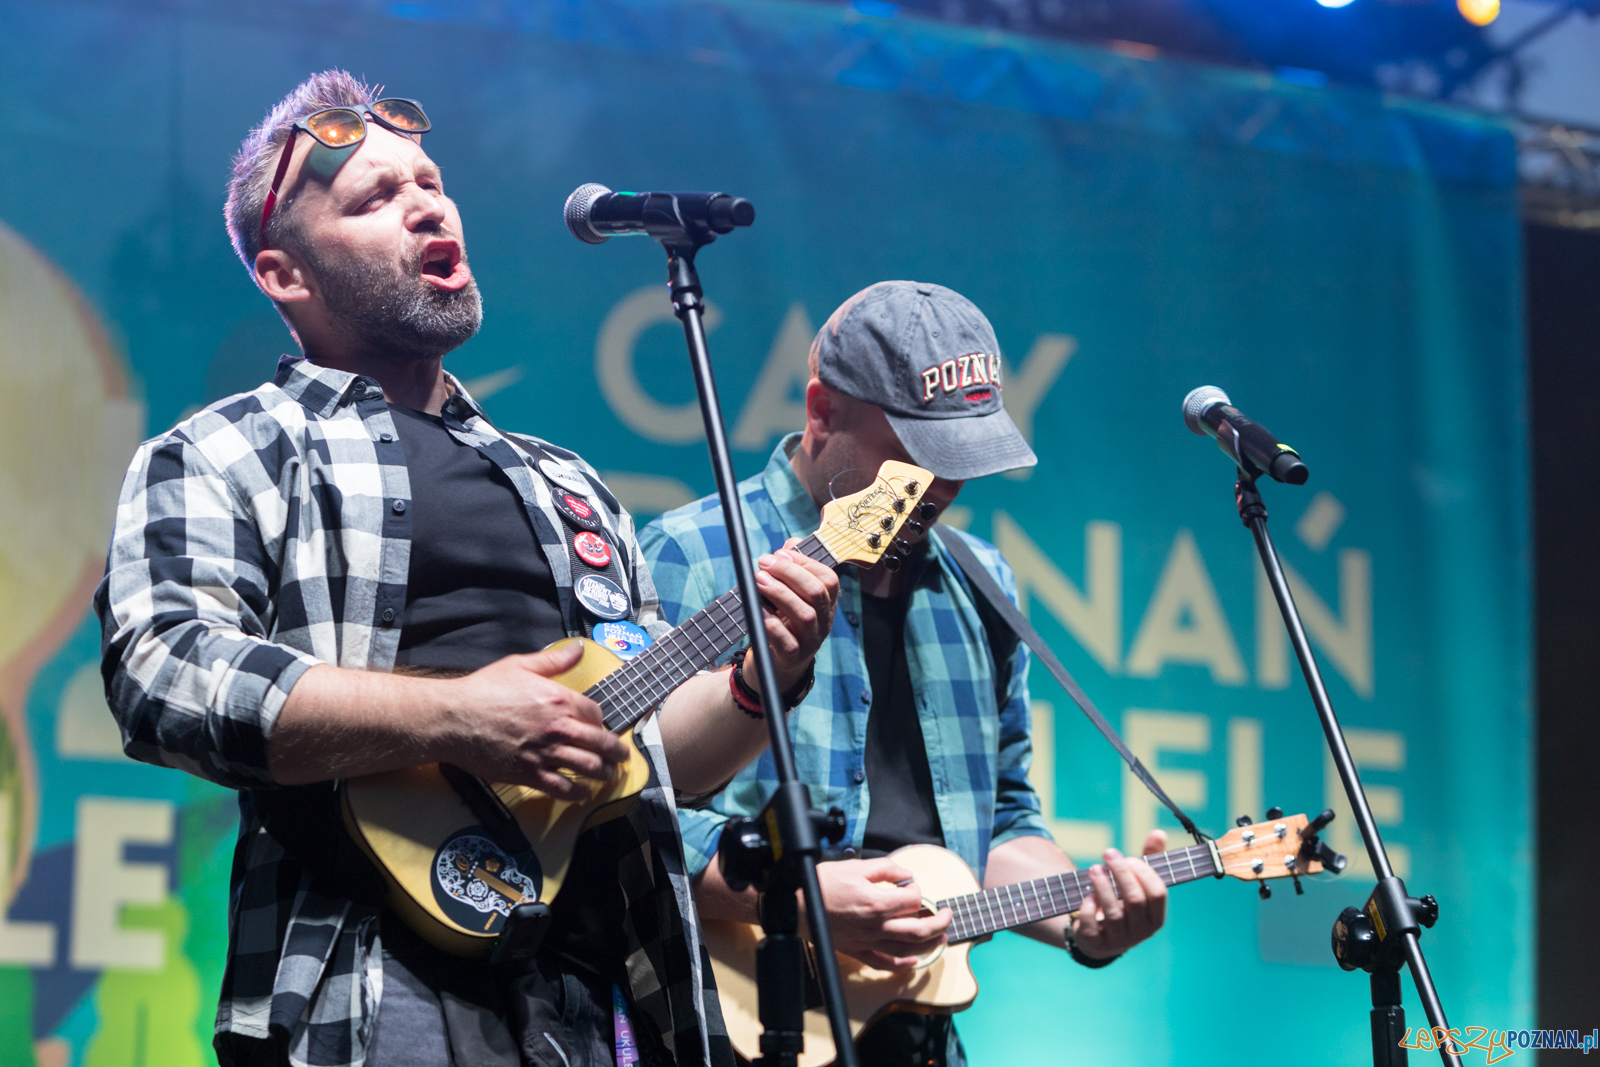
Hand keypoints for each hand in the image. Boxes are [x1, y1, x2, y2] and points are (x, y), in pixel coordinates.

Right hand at [441, 642, 629, 799]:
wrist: (452, 719)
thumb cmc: (482, 690)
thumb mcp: (520, 665)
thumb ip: (554, 660)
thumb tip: (578, 648)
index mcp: (559, 700)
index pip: (596, 714)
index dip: (601, 721)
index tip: (600, 727)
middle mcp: (558, 728)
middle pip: (601, 743)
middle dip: (616, 752)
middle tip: (621, 757)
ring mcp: (545, 753)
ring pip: (588, 768)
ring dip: (603, 773)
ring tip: (608, 775)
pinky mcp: (530, 774)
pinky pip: (563, 788)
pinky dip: (578, 792)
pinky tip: (583, 792)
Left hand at [748, 537, 839, 693]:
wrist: (776, 664)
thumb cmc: (783, 623)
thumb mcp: (790, 595)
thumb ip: (792, 568)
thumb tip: (792, 543)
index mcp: (826, 604)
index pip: (829, 580)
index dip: (806, 563)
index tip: (781, 552)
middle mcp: (823, 622)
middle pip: (817, 593)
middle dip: (789, 573)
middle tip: (764, 563)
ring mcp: (810, 641)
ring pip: (804, 615)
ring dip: (780, 593)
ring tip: (758, 580)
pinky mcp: (792, 657)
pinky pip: (786, 640)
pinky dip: (771, 621)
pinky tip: (757, 609)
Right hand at [804, 858, 950, 970]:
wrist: (796, 905)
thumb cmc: (822, 884)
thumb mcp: (856, 866)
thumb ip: (885, 869)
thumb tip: (905, 874)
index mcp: (878, 903)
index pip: (913, 900)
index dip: (917, 890)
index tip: (911, 885)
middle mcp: (877, 926)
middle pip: (919, 929)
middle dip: (939, 921)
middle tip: (948, 914)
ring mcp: (868, 941)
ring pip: (907, 948)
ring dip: (929, 943)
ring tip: (940, 936)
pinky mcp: (858, 951)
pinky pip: (885, 963)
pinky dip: (902, 964)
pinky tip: (912, 961)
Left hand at [1072, 829, 1168, 958]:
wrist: (1098, 936)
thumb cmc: (1122, 902)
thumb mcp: (1136, 883)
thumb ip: (1149, 859)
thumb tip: (1159, 832)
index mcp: (1156, 916)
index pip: (1158, 893)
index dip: (1143, 872)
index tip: (1129, 858)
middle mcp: (1142, 931)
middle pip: (1135, 899)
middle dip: (1120, 873)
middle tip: (1107, 853)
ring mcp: (1120, 940)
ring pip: (1114, 912)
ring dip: (1103, 886)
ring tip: (1094, 868)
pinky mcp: (1096, 944)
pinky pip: (1092, 926)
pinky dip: (1088, 908)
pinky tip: (1087, 896)